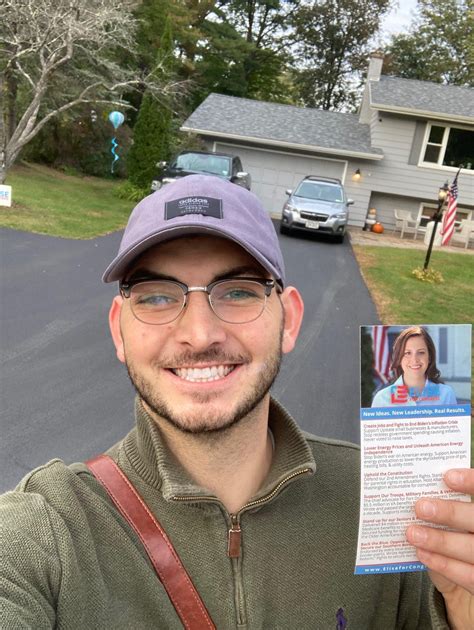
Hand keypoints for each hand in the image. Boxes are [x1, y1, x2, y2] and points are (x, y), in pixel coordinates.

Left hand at [406, 468, 472, 629]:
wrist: (472, 567)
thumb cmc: (463, 532)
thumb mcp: (461, 516)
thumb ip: (451, 502)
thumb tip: (418, 489)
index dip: (471, 482)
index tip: (448, 477)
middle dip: (450, 514)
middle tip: (421, 508)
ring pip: (471, 549)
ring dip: (439, 541)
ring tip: (413, 533)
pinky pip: (468, 575)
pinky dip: (443, 564)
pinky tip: (422, 553)